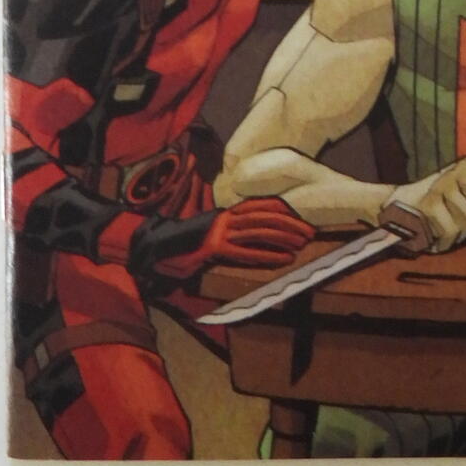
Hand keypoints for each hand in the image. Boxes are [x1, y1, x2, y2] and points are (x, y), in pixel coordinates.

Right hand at [128, 197, 314, 289]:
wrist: (155, 249)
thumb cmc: (183, 245)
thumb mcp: (208, 233)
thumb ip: (226, 230)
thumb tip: (245, 233)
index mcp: (224, 213)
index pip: (258, 205)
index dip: (281, 209)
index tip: (299, 215)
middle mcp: (223, 218)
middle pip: (264, 217)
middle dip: (289, 224)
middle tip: (309, 233)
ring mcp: (218, 232)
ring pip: (258, 231)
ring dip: (283, 238)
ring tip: (301, 245)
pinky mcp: (213, 248)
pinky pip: (245, 252)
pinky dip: (266, 255)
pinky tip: (282, 260)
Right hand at [384, 155, 465, 252]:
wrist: (398, 208)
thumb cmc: (442, 207)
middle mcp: (459, 169)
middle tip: (464, 225)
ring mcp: (443, 184)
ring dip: (461, 234)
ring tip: (448, 228)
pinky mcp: (429, 202)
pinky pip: (452, 231)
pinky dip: (446, 241)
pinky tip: (437, 235)